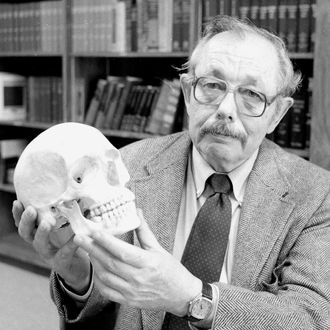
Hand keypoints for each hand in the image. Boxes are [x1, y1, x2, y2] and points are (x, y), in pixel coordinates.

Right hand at [12, 200, 90, 292]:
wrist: (78, 268)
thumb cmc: (69, 243)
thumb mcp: (64, 227)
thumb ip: (62, 214)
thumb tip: (67, 192)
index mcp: (37, 234)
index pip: (23, 223)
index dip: (18, 214)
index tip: (17, 201)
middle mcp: (39, 244)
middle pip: (26, 233)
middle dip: (27, 221)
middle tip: (31, 210)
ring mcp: (49, 255)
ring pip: (40, 244)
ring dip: (42, 233)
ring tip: (47, 223)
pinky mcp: (61, 263)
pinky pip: (64, 253)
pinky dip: (70, 244)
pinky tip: (75, 237)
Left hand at [74, 211, 201, 315]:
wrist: (181, 295)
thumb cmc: (172, 271)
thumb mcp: (159, 248)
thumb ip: (144, 231)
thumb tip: (137, 212)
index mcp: (147, 263)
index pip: (122, 251)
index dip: (106, 241)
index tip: (94, 231)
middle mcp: (138, 278)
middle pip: (110, 262)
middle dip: (92, 249)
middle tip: (80, 238)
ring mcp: (132, 292)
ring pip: (106, 276)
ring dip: (94, 262)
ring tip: (87, 250)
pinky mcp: (128, 301)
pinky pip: (107, 291)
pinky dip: (98, 280)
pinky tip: (95, 269)